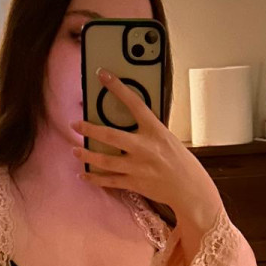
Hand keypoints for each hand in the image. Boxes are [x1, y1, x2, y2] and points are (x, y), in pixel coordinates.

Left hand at [71, 67, 222, 229]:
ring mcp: (138, 167)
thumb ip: (148, 130)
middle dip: (89, 129)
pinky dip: (94, 178)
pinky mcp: (134, 183)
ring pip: (105, 161)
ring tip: (75, 149)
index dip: (118, 88)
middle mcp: (145, 148)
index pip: (135, 104)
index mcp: (156, 131)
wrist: (190, 190)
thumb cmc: (180, 161)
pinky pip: (109, 181)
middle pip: (111, 136)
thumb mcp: (167, 138)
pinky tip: (83, 174)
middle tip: (75, 124)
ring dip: (87, 154)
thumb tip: (127, 119)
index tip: (103, 75)